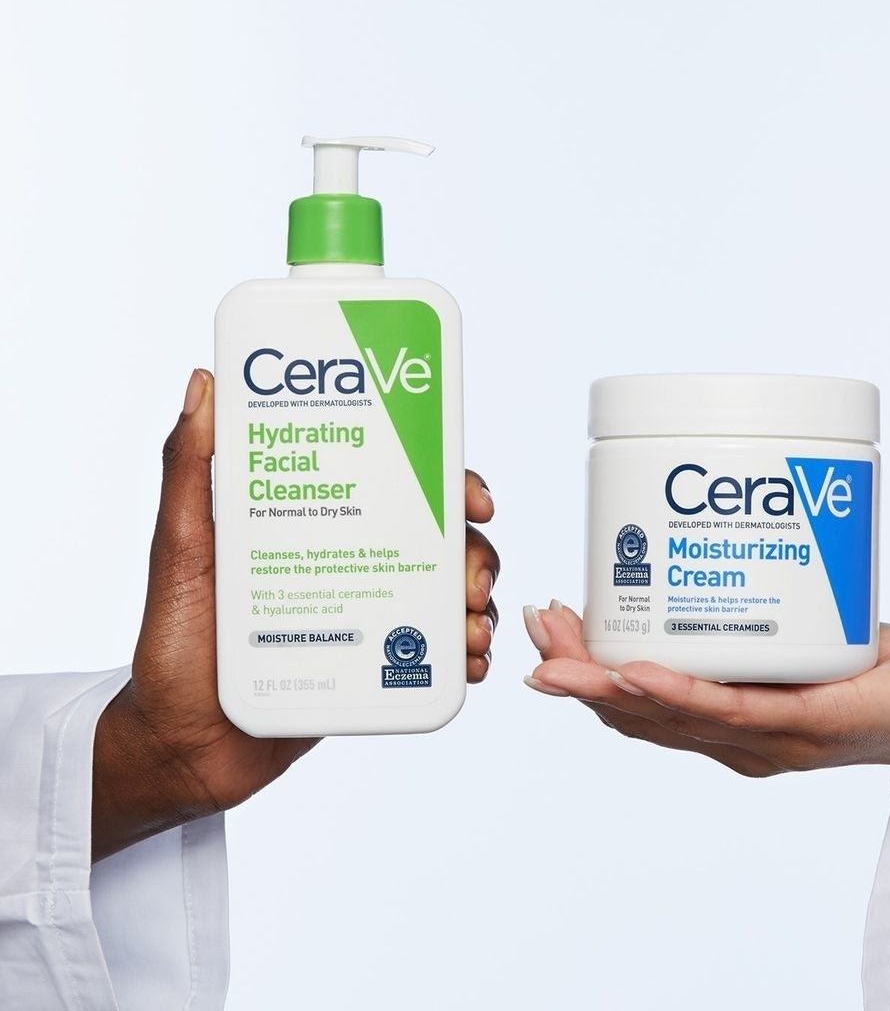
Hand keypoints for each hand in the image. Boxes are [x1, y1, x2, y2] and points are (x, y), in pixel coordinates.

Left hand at [92, 369, 498, 861]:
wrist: (181, 745)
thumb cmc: (173, 641)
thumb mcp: (179, 547)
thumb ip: (188, 470)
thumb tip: (204, 384)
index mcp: (319, 523)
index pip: (395, 483)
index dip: (447, 481)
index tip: (472, 498)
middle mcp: (351, 561)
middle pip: (438, 539)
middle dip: (473, 554)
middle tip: (467, 583)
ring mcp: (366, 616)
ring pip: (447, 595)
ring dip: (476, 606)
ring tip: (469, 631)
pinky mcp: (374, 669)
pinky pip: (434, 656)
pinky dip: (463, 656)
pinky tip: (467, 663)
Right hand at [523, 602, 889, 892]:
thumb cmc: (869, 673)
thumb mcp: (787, 640)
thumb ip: (740, 617)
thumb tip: (692, 559)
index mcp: (722, 723)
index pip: (636, 706)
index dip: (583, 672)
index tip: (548, 624)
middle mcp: (734, 741)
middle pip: (635, 715)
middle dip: (575, 672)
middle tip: (535, 625)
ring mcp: (767, 740)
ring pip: (669, 717)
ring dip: (604, 684)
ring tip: (558, 653)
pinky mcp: (807, 725)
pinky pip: (732, 711)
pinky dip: (676, 693)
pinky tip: (635, 672)